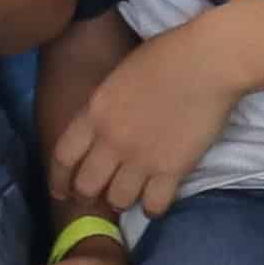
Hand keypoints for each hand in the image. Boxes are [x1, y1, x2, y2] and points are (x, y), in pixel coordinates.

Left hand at [50, 33, 238, 223]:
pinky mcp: (172, 170)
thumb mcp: (117, 79)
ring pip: (118, 201)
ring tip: (130, 195)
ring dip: (121, 201)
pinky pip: (153, 206)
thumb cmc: (165, 57)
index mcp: (94, 114)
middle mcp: (111, 141)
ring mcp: (141, 158)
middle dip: (88, 196)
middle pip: (86, 186)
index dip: (58, 180)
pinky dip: (153, 208)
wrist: (205, 63)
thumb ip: (104, 109)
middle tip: (98, 197)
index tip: (60, 192)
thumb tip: (100, 126)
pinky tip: (155, 201)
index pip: (63, 157)